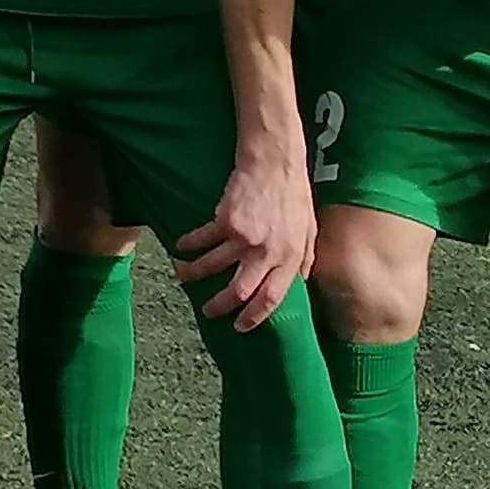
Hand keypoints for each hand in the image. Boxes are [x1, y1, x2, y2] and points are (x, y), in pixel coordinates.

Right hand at [176, 150, 318, 329]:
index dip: (254, 316)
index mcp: (289, 258)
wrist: (275, 162)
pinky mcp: (226, 221)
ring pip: (213, 267)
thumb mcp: (309, 229)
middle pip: (239, 291)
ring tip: (184, 275)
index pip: (271, 299)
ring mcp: (245, 238)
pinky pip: (202, 240)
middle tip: (208, 311)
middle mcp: (267, 253)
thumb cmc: (294, 193)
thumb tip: (300, 281)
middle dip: (220, 306)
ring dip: (194, 274)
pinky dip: (188, 245)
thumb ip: (305, 258)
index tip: (240, 326)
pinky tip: (180, 246)